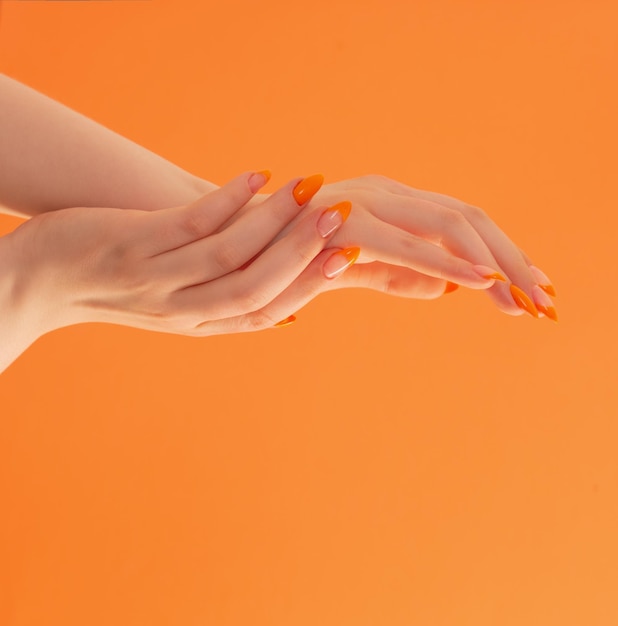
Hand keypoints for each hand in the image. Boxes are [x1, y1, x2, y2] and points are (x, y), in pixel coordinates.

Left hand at [5, 171, 359, 342]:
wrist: (37, 283)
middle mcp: (183, 309)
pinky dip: (227, 200)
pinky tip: (255, 176)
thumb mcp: (176, 302)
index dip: (308, 286)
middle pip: (255, 286)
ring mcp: (156, 280)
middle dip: (302, 252)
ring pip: (228, 256)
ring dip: (274, 221)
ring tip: (309, 188)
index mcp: (200, 323)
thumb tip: (283, 298)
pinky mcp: (131, 246)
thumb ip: (226, 296)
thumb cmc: (119, 285)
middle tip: (340, 216)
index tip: (345, 256)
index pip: (266, 311)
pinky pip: (187, 224)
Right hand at [241, 175, 556, 319]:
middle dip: (513, 259)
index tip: (527, 293)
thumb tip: (448, 288)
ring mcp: (367, 198)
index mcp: (390, 203)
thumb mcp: (354, 268)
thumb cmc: (284, 254)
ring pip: (453, 223)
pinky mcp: (346, 217)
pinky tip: (480, 280)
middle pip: (470, 218)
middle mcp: (385, 192)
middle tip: (546, 301)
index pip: (461, 222)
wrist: (224, 239)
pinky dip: (448, 260)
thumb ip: (397, 273)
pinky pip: (409, 241)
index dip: (500, 255)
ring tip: (525, 297)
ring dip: (495, 260)